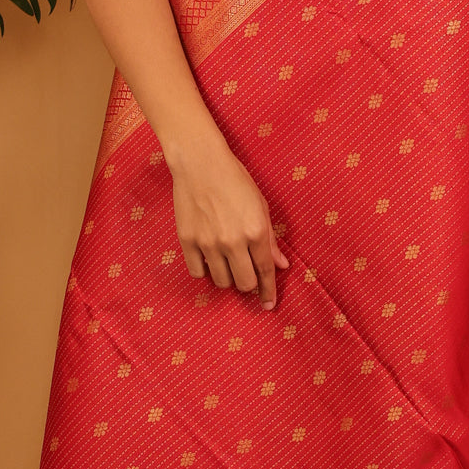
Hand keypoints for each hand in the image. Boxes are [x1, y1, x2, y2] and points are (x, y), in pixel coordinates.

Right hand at [169, 135, 289, 309]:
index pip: (266, 271)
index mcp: (255, 231)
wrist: (201, 164)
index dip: (269, 291)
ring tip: (229, 262)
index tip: (269, 305)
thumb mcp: (261, 206)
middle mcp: (233, 241)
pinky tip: (210, 258)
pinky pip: (198, 272)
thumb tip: (281, 264)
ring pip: (221, 281)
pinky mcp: (187, 242)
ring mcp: (208, 243)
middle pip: (243, 283)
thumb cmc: (236, 181)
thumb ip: (271, 239)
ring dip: (228, 277)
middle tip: (248, 276)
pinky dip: (206, 270)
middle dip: (249, 284)